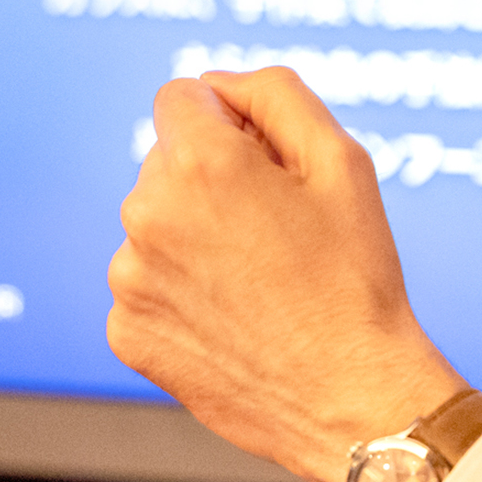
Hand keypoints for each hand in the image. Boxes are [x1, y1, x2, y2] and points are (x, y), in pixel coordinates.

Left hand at [107, 67, 465, 481]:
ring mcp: (130, 279)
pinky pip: (149, 285)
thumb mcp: (342, 160)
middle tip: (280, 228)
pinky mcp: (127, 332)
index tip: (266, 161)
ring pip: (157, 224)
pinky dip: (184, 292)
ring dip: (197, 235)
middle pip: (168, 161)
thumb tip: (220, 85)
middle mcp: (148, 214)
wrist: (350, 396)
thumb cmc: (355, 279)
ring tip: (262, 279)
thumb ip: (276, 93)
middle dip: (215, 178)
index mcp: (200, 163)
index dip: (232, 120)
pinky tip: (237, 316)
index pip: (182, 96)